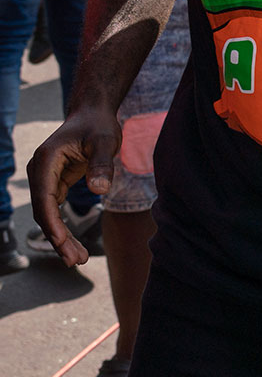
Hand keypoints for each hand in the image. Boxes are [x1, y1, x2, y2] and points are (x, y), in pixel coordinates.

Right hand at [26, 105, 120, 265]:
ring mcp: (45, 177)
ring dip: (60, 237)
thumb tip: (99, 189)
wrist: (93, 115)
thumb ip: (102, 164)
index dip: (52, 223)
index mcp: (46, 161)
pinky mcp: (54, 182)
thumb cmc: (99, 126)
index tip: (62, 243)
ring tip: (78, 259)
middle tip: (75, 261)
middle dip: (57, 238)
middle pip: (43, 211)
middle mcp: (40, 170)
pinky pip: (55, 210)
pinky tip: (73, 245)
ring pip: (48, 214)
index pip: (43, 198)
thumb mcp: (106, 141)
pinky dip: (63, 227)